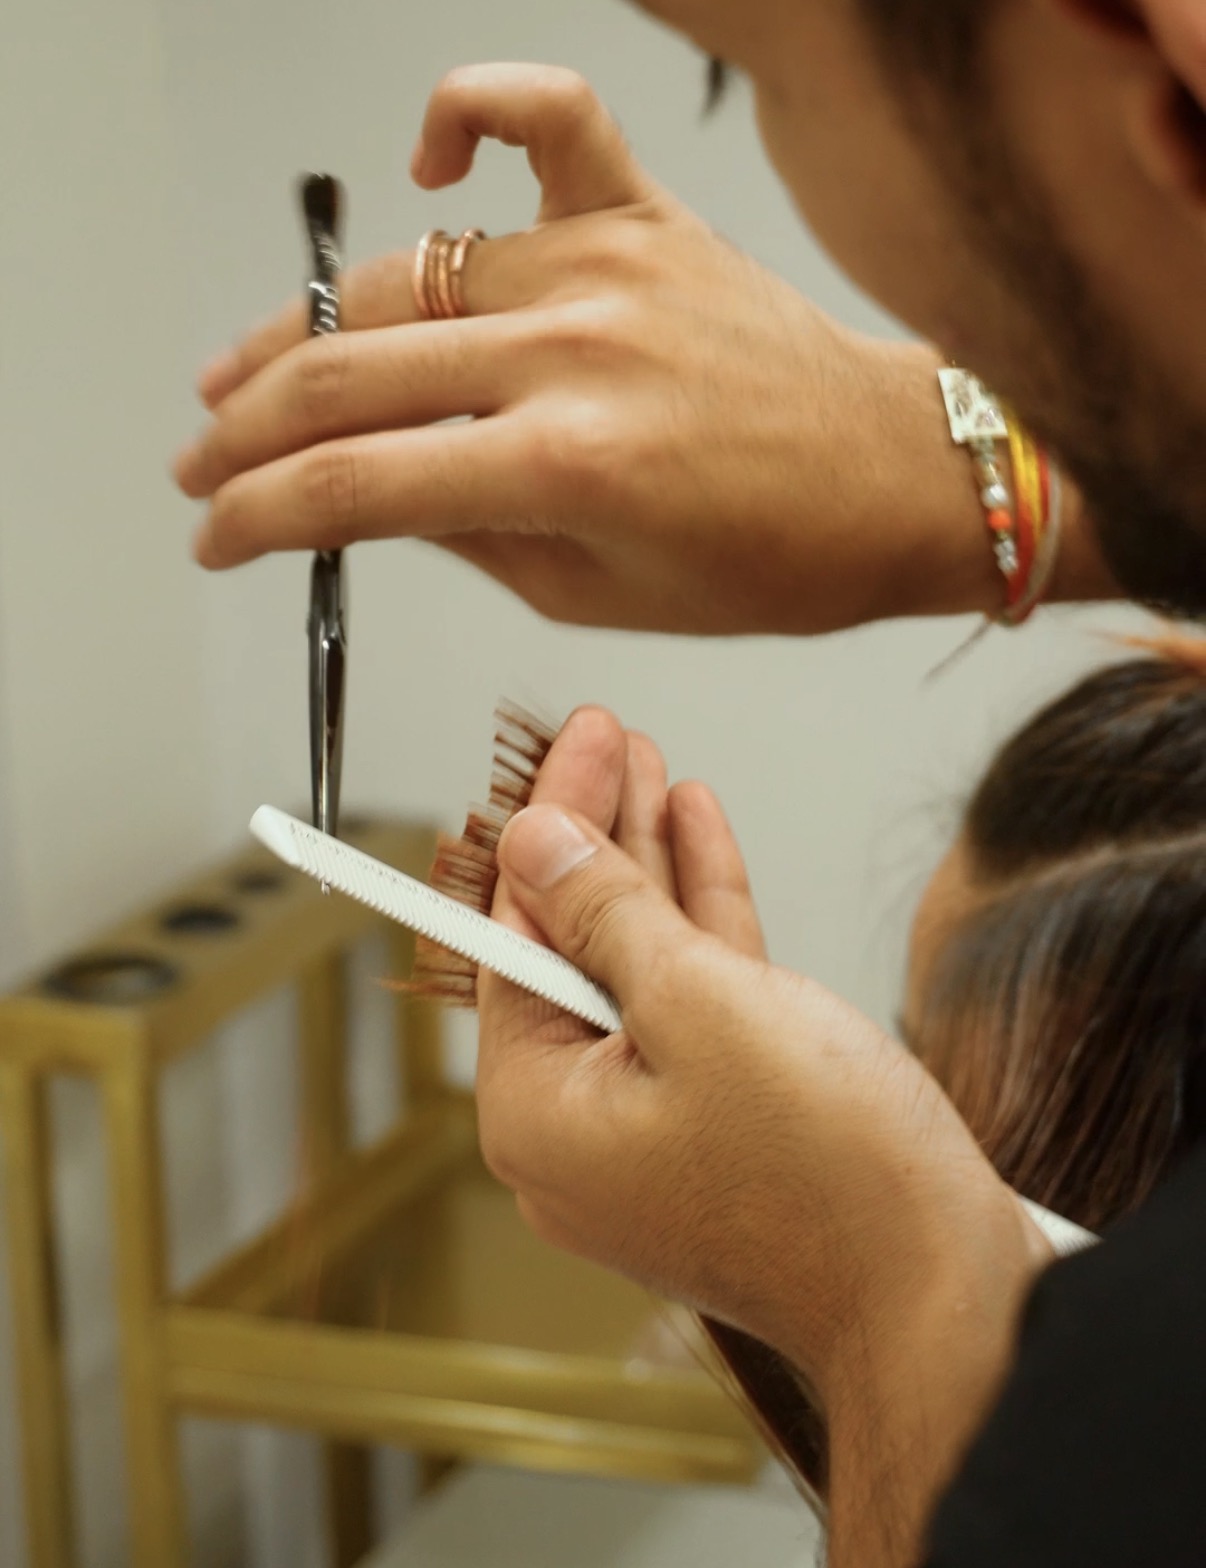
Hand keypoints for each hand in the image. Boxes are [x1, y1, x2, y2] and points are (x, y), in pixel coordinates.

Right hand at [174, 63, 1082, 633]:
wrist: (895, 478)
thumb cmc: (778, 558)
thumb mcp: (599, 594)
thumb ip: (468, 536)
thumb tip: (369, 497)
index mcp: (567, 465)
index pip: (354, 485)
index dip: (256, 516)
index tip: (216, 534)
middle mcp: (573, 349)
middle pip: (348, 375)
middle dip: (245, 430)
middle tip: (202, 460)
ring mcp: (606, 267)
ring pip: (404, 273)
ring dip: (305, 326)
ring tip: (250, 368)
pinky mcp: (643, 218)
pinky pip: (543, 122)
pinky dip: (470, 117)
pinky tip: (425, 166)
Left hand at [477, 706, 1052, 1564]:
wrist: (946, 1296)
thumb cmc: (826, 1175)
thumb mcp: (699, 1007)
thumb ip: (606, 915)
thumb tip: (531, 842)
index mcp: (537, 1111)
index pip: (515, 936)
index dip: (547, 825)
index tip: (576, 743)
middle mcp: (580, 1125)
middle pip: (574, 945)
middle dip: (599, 833)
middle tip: (612, 736)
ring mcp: (652, 1125)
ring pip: (639, 965)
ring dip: (651, 864)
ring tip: (655, 768)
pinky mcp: (721, 1119)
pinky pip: (694, 1003)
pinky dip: (701, 921)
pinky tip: (700, 837)